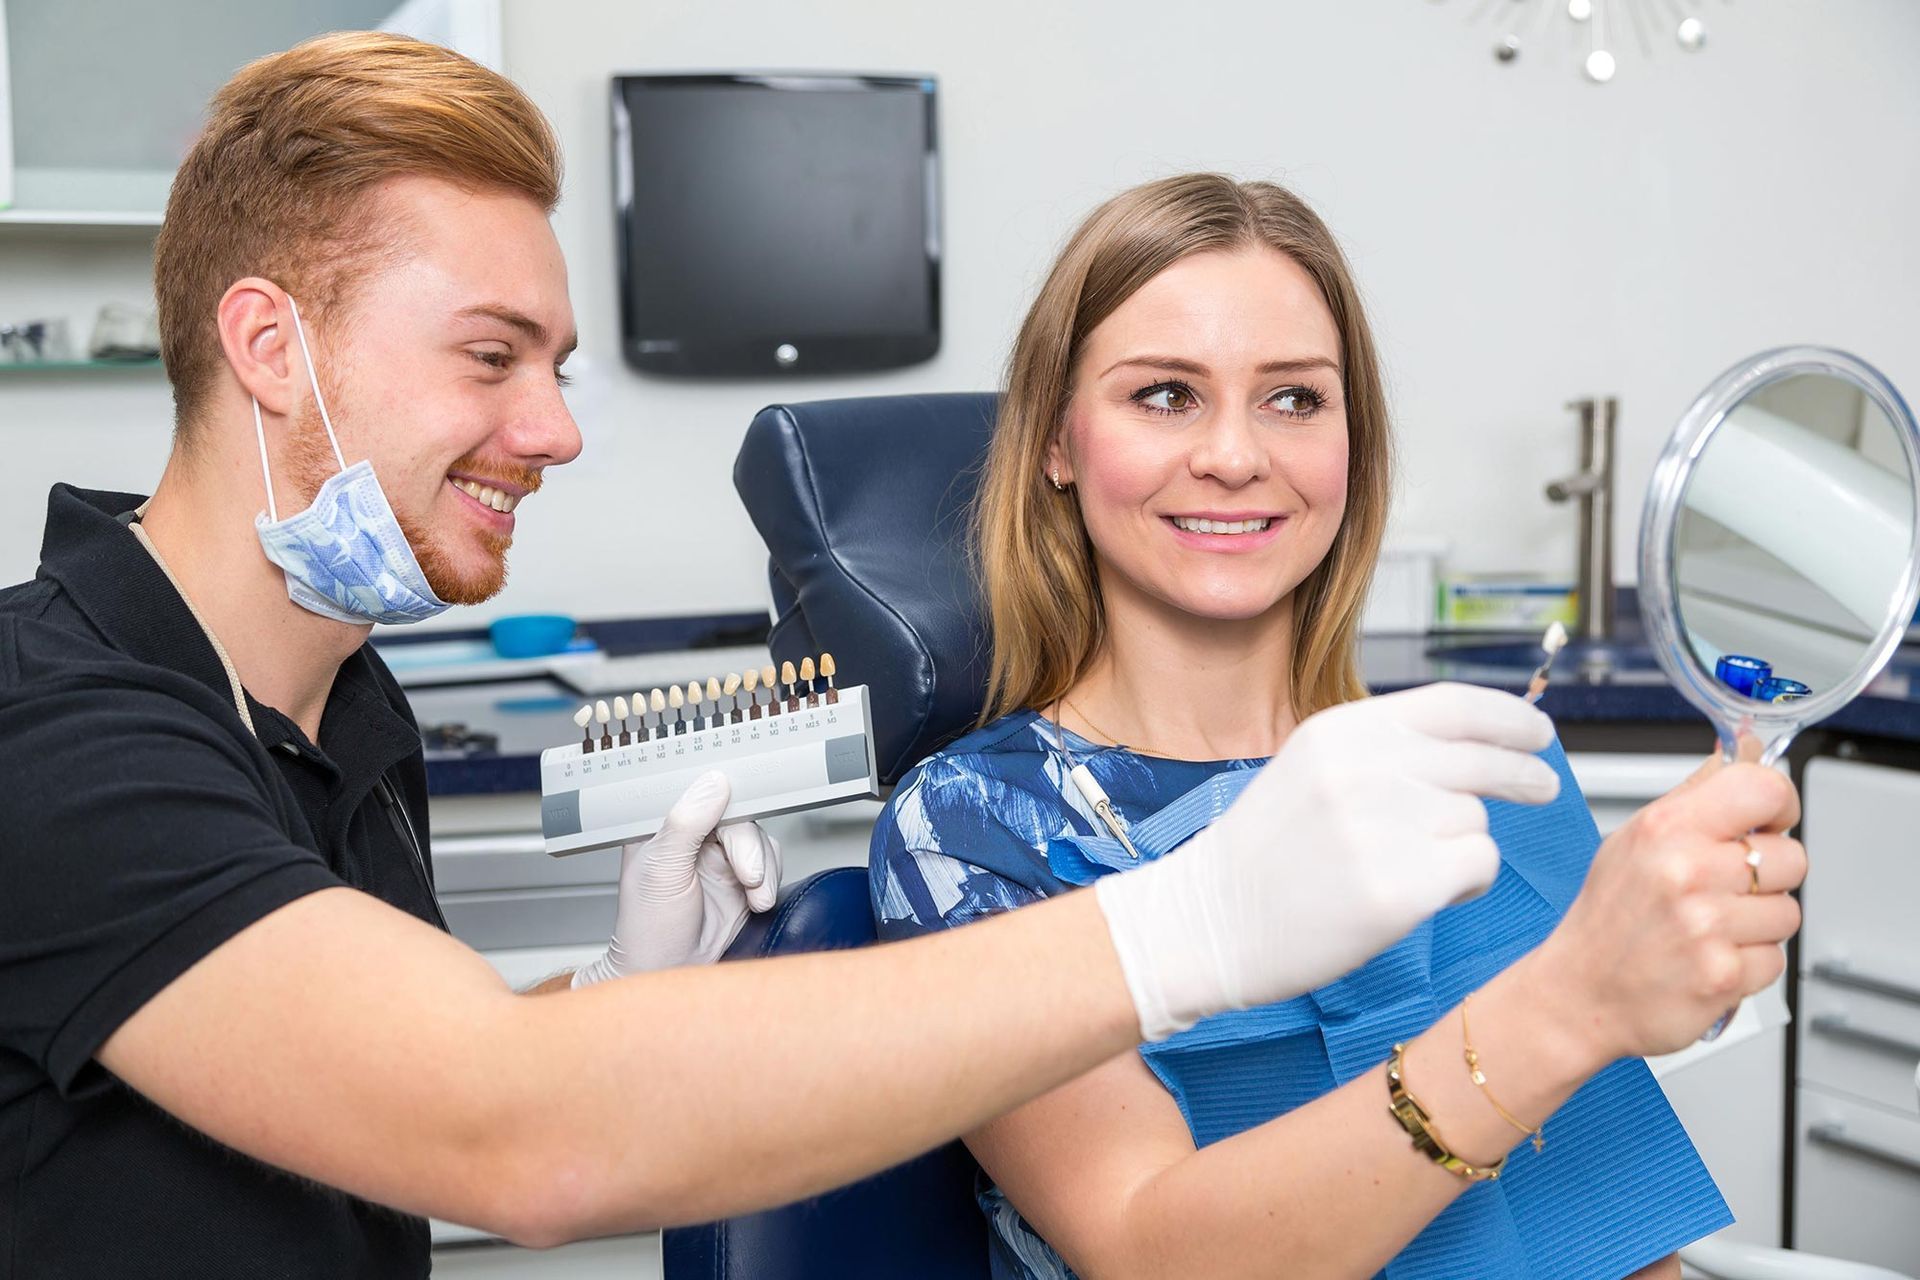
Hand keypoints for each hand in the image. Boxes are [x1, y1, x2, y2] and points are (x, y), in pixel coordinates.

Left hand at [571, 771, 782, 986]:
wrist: (670, 975)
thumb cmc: (647, 929)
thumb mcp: (661, 871)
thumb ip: (685, 824)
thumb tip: (713, 782)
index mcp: (662, 824)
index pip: (698, 791)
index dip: (724, 795)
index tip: (740, 805)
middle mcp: (692, 835)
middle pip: (736, 814)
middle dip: (747, 846)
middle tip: (747, 875)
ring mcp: (718, 855)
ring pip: (757, 837)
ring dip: (763, 867)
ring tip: (752, 896)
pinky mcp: (741, 876)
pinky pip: (770, 860)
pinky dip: (770, 878)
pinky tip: (756, 899)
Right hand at [1094, 683, 1562, 1039]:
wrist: (1211, 922)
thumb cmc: (1264, 855)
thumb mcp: (1312, 768)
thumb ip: (1384, 749)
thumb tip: (1477, 743)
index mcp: (1342, 730)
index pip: (1453, 703)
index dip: (1507, 716)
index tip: (1536, 732)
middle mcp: (1365, 768)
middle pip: (1482, 759)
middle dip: (1524, 773)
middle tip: (1544, 786)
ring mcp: (1383, 827)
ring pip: (1477, 819)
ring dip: (1465, 841)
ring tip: (1413, 866)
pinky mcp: (1399, 888)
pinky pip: (1477, 867)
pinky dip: (1466, 883)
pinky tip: (1423, 895)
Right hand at [1533, 755, 1804, 1059]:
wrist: (1579, 992)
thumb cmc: (1607, 917)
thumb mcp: (1636, 838)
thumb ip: (1696, 794)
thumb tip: (1740, 750)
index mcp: (1665, 827)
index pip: (1764, 788)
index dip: (1780, 804)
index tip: (1769, 820)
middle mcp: (1686, 872)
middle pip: (1791, 857)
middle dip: (1768, 877)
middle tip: (1723, 889)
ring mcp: (1705, 926)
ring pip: (1788, 913)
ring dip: (1758, 925)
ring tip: (1712, 928)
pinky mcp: (1722, 975)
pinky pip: (1775, 960)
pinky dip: (1749, 964)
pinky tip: (1710, 958)